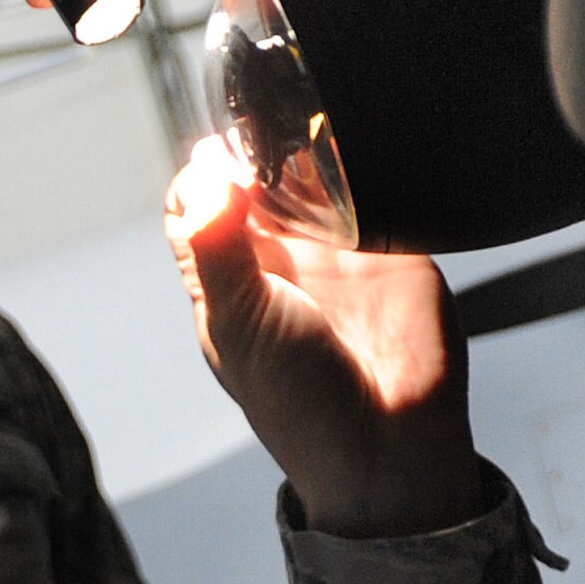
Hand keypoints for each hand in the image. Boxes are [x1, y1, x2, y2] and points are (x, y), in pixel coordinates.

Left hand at [165, 138, 483, 537]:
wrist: (385, 443)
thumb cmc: (295, 399)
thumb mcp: (238, 322)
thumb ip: (216, 250)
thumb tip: (203, 178)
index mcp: (224, 275)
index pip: (195, 205)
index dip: (199, 177)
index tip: (213, 160)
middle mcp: (275, 257)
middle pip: (251, 178)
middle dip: (252, 151)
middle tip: (262, 140)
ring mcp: (332, 249)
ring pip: (310, 176)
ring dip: (304, 152)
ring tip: (303, 143)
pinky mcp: (388, 245)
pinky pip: (370, 191)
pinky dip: (359, 167)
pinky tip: (350, 158)